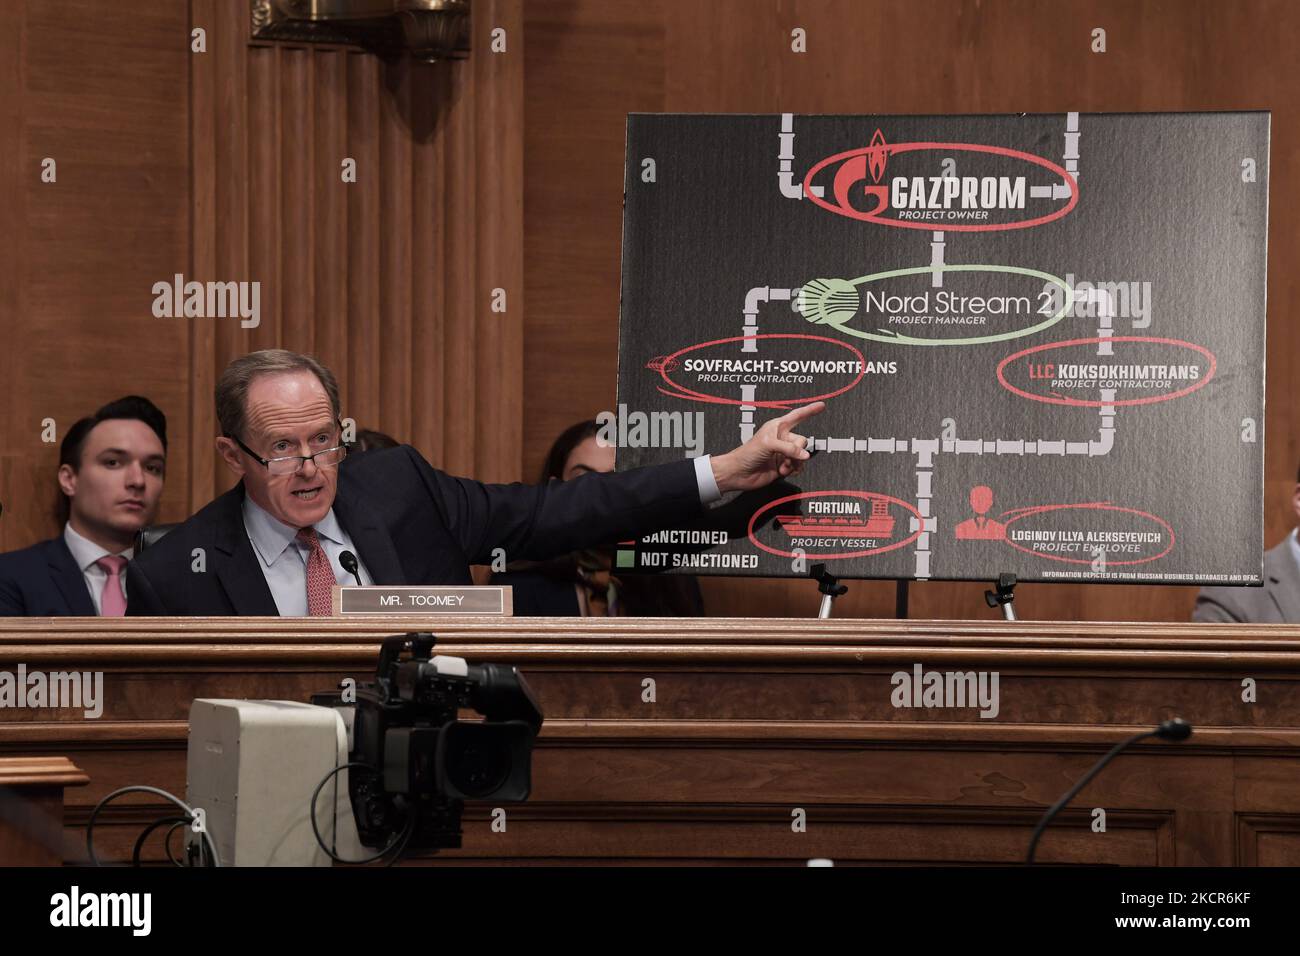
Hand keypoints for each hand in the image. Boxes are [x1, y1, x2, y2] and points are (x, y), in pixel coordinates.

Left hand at [710, 401, 824, 493]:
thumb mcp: (769, 444)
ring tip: (783, 465)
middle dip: (796, 451)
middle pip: (802, 441)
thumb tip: (804, 455)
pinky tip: (783, 470)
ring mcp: (783, 453)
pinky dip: (793, 470)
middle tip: (785, 456)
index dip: (809, 410)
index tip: (821, 406)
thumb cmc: (747, 453)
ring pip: (801, 455)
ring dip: (794, 462)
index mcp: (777, 427)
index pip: (797, 416)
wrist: (739, 473)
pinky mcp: (783, 466)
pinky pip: (798, 466)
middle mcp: (782, 439)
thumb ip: (789, 448)